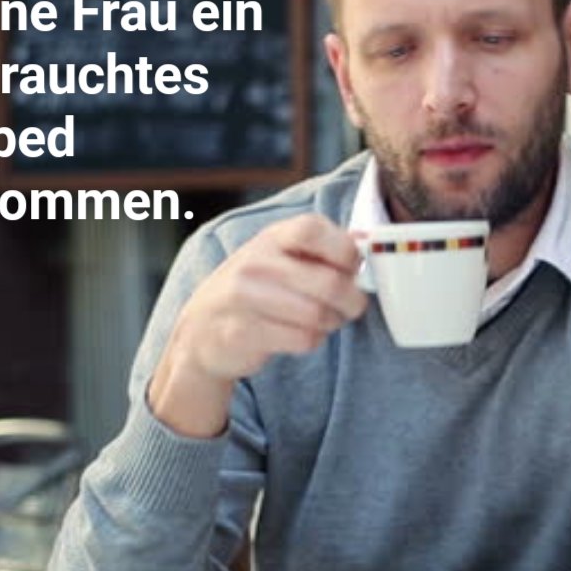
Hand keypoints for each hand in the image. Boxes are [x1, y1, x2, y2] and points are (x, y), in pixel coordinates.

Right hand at [151, 214, 368, 436]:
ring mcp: (243, 298)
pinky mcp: (242, 333)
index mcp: (272, 237)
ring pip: (319, 314)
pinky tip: (299, 334)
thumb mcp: (283, 255)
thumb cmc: (258, 288)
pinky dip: (312, 340)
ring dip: (332, 322)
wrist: (203, 329)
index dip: (345, 252)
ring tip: (323, 320)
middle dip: (352, 300)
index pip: (314, 230)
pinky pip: (303, 339)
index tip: (351, 268)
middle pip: (329, 282)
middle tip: (351, 305)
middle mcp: (255, 262)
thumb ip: (323, 247)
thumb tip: (367, 241)